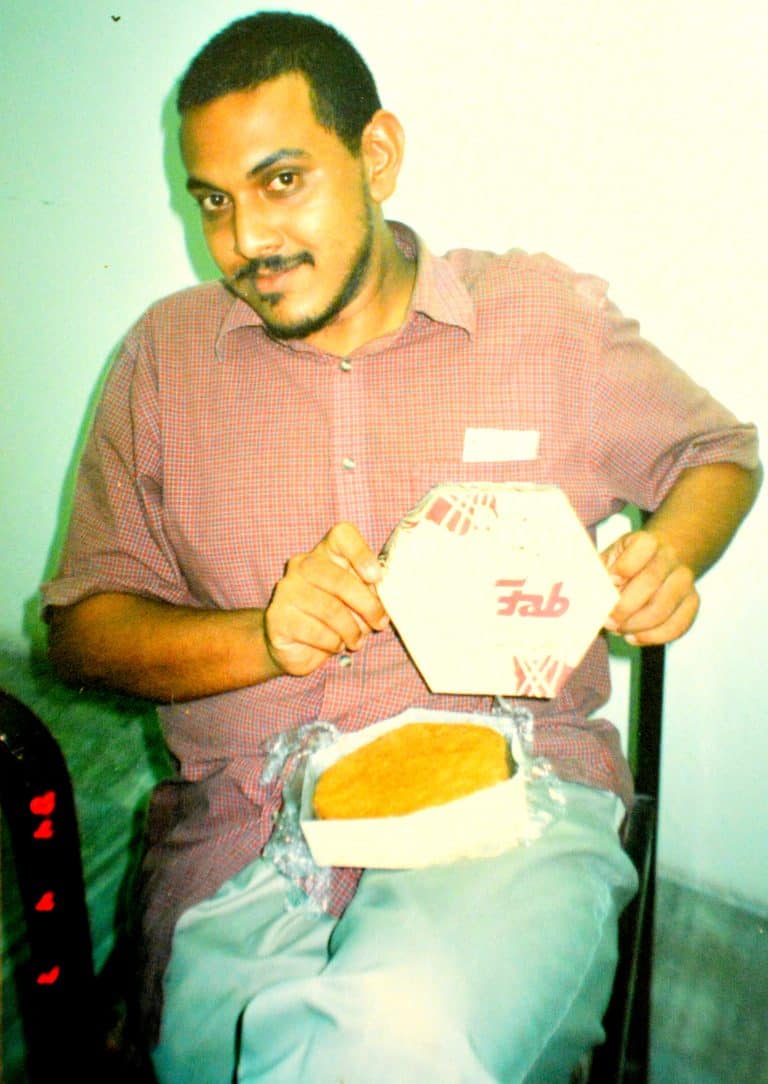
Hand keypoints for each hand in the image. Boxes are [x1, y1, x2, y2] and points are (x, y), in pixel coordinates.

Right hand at [264, 522, 388, 675]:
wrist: (296, 647)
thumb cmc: (334, 619)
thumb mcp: (357, 602)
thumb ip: (369, 593)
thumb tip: (384, 599)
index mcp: (325, 553)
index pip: (342, 535)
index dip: (361, 552)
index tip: (376, 577)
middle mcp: (302, 565)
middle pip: (339, 578)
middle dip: (366, 605)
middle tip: (379, 623)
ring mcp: (286, 590)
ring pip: (329, 608)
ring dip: (351, 630)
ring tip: (356, 641)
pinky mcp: (277, 617)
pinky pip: (314, 631)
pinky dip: (333, 642)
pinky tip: (335, 645)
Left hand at [601, 529, 699, 645]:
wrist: (664, 558)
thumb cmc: (627, 562)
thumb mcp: (610, 558)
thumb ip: (598, 573)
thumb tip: (585, 596)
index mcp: (647, 542)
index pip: (642, 548)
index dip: (625, 567)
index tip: (610, 581)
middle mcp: (669, 558)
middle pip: (650, 582)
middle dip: (625, 606)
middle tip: (607, 620)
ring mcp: (684, 581)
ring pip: (662, 608)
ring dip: (636, 625)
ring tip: (617, 629)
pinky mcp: (691, 602)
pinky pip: (677, 626)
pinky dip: (653, 637)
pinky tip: (633, 637)